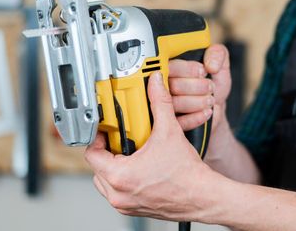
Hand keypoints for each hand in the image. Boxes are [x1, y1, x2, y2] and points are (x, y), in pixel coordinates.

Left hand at [84, 72, 213, 219]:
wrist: (202, 196)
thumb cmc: (187, 175)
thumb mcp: (170, 132)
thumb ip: (160, 103)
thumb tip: (156, 86)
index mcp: (119, 176)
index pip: (92, 152)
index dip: (99, 135)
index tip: (108, 128)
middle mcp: (118, 193)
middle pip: (97, 167)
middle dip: (108, 150)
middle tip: (122, 138)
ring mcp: (125, 204)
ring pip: (107, 181)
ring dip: (115, 166)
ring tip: (132, 153)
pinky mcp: (134, 208)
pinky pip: (119, 191)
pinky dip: (125, 179)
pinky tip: (141, 167)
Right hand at [169, 44, 230, 132]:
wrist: (217, 108)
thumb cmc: (214, 84)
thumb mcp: (221, 65)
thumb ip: (218, 54)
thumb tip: (210, 63)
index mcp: (173, 68)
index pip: (170, 65)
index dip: (187, 69)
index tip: (203, 71)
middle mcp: (166, 85)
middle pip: (172, 85)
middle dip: (196, 86)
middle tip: (210, 87)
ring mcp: (166, 105)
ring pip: (175, 103)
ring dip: (198, 101)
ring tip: (210, 99)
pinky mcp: (171, 122)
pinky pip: (179, 122)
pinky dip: (196, 117)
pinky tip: (207, 112)